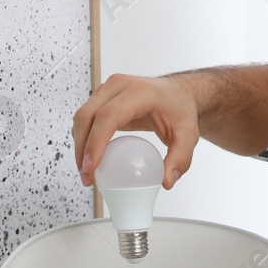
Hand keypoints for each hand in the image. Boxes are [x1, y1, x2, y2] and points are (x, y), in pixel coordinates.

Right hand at [72, 73, 198, 190]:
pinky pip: (85, 119)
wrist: (177, 94)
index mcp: (138, 91)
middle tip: (87, 177)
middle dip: (81, 149)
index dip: (95, 142)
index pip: (108, 116)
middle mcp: (118, 86)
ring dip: (79, 146)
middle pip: (87, 116)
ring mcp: (107, 90)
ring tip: (87, 173)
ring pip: (81, 118)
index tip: (90, 167)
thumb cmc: (180, 110)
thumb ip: (181, 159)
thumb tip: (166, 181)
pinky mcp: (101, 98)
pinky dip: (83, 139)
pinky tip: (90, 159)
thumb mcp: (188, 135)